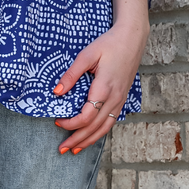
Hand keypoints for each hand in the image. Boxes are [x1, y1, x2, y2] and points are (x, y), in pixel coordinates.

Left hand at [53, 0, 149, 153]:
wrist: (132, 38)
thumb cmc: (109, 43)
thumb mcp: (87, 55)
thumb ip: (71, 75)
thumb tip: (56, 92)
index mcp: (104, 87)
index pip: (87, 116)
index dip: (71, 124)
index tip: (57, 122)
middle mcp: (114, 97)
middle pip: (94, 127)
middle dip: (77, 140)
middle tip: (61, 149)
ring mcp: (120, 100)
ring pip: (104, 128)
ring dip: (88, 141)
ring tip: (74, 150)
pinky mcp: (121, 99)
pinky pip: (110, 122)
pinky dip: (99, 133)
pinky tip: (90, 138)